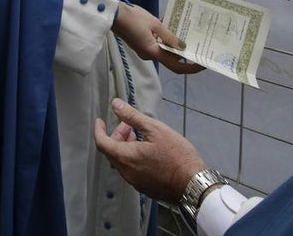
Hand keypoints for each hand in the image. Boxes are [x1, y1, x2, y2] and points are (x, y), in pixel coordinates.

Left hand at [93, 98, 207, 201]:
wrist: (193, 183)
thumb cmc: (176, 154)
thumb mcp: (155, 129)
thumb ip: (132, 117)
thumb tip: (115, 104)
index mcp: (126, 157)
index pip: (102, 143)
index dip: (98, 130)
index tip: (100, 121)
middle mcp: (126, 172)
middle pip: (112, 152)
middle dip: (116, 136)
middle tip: (129, 125)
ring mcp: (135, 182)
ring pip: (122, 162)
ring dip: (125, 146)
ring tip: (138, 135)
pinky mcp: (145, 188)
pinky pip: (131, 170)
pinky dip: (132, 158)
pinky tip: (146, 151)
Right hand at [112, 2, 204, 74]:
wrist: (113, 15)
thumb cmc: (134, 18)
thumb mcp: (155, 24)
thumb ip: (170, 36)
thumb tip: (184, 47)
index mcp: (153, 52)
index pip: (176, 66)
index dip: (191, 68)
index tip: (203, 64)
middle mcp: (150, 54)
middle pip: (172, 58)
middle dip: (186, 54)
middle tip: (199, 45)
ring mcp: (145, 49)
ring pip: (165, 50)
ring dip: (176, 43)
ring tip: (189, 33)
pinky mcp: (142, 43)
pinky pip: (158, 43)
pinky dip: (166, 38)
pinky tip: (173, 26)